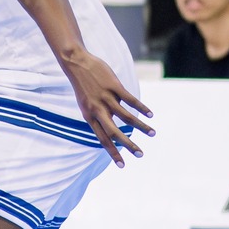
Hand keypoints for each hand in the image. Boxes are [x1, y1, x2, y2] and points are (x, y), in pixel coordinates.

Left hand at [62, 50, 154, 165]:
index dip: (112, 153)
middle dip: (128, 145)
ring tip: (152, 134)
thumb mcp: (86, 103)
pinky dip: (141, 108)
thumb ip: (100, 115)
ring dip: (141, 126)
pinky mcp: (114, 87)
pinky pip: (131, 100)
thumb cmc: (83, 85)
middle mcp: (97, 110)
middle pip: (114, 132)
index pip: (102, 139)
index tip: (122, 165)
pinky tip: (150, 114)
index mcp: (89, 116)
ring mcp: (106, 98)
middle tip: (141, 155)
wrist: (76, 63)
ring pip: (126, 117)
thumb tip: (115, 123)